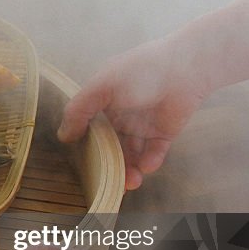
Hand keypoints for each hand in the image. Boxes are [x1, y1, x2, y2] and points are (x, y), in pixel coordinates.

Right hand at [58, 39, 206, 189]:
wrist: (185, 68)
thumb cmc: (139, 71)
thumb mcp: (101, 86)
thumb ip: (79, 110)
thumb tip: (63, 136)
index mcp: (103, 100)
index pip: (90, 128)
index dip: (86, 145)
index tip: (83, 164)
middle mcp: (121, 114)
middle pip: (111, 146)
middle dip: (109, 164)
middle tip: (108, 181)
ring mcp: (142, 124)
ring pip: (131, 153)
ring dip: (130, 169)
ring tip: (131, 181)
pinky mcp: (163, 132)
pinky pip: (154, 152)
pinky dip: (150, 161)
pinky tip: (147, 166)